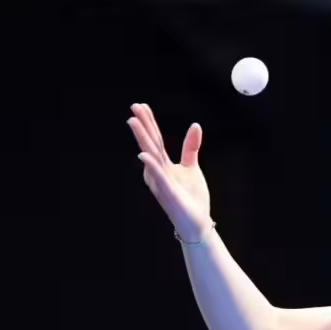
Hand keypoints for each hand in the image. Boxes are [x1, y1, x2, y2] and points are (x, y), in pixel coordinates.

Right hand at [127, 103, 212, 239]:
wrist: (197, 223)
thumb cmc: (191, 198)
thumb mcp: (192, 167)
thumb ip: (190, 147)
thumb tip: (195, 126)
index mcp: (163, 165)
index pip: (155, 140)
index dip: (149, 123)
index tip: (141, 106)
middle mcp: (158, 172)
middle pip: (150, 144)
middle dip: (142, 125)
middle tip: (134, 107)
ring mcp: (161, 183)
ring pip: (151, 157)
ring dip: (142, 140)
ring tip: (133, 122)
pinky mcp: (169, 194)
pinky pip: (159, 178)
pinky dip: (152, 166)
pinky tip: (143, 155)